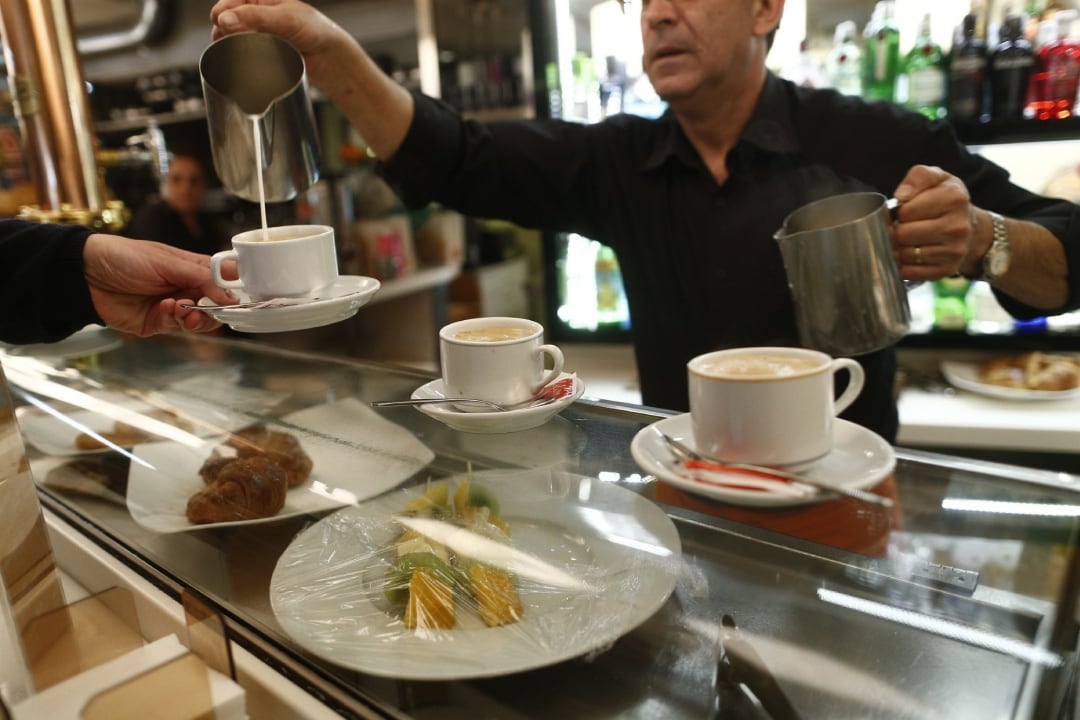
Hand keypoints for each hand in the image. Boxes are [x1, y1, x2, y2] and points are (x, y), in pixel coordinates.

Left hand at [83, 234, 231, 335]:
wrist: (85, 275)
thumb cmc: (124, 257)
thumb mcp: (167, 261)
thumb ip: (201, 277)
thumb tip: (231, 293)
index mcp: (193, 267)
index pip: (224, 279)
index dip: (234, 289)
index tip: (239, 298)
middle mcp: (187, 287)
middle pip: (217, 304)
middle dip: (216, 307)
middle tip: (208, 306)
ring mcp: (174, 306)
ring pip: (201, 319)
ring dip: (197, 316)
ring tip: (184, 309)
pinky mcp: (159, 322)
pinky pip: (179, 326)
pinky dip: (177, 320)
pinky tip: (166, 309)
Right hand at [209, 0, 348, 86]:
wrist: (328, 56)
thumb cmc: (313, 29)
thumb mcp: (284, 18)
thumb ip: (254, 18)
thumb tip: (223, 20)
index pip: (228, 3)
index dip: (221, 15)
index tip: (223, 26)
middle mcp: (254, 11)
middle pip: (224, 20)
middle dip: (223, 31)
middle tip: (229, 43)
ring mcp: (255, 31)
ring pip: (229, 37)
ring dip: (228, 45)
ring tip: (236, 52)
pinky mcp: (259, 49)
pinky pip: (240, 51)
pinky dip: (237, 55)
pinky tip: (239, 60)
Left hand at [891, 165, 983, 280]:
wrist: (970, 226)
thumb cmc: (946, 200)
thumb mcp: (937, 177)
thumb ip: (919, 176)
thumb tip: (901, 195)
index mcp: (954, 198)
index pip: (905, 211)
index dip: (898, 211)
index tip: (903, 211)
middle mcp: (957, 226)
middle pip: (903, 234)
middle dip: (896, 230)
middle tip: (902, 226)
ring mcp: (954, 250)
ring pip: (905, 254)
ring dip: (898, 248)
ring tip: (906, 240)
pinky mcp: (948, 269)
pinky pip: (911, 272)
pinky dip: (903, 266)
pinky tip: (909, 255)